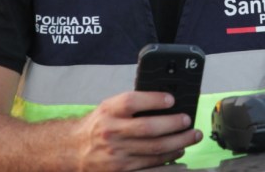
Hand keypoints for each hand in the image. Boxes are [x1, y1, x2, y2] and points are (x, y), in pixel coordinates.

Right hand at [75, 91, 202, 170]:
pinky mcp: (121, 171)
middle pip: (148, 128)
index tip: (171, 99)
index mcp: (109, 112)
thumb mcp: (109, 108)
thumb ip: (131, 103)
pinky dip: (169, 163)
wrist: (74, 150)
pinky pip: (151, 168)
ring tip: (190, 137)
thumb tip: (165, 100)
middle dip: (174, 124)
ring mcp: (116, 154)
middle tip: (188, 121)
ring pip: (154, 150)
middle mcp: (111, 132)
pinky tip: (180, 157)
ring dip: (178, 143)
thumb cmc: (99, 126)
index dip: (154, 100)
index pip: (132, 101)